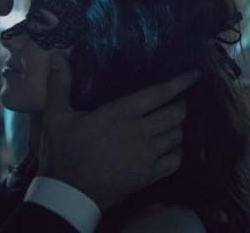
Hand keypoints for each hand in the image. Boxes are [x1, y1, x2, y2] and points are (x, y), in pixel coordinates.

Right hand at [37, 52, 197, 209]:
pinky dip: (177, 151)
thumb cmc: (63, 152)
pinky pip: (176, 160)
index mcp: (121, 114)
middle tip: (175, 100)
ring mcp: (147, 156)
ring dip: (178, 126)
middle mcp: (140, 132)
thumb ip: (59, 84)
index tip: (194, 73)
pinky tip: (170, 148)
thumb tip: (57, 56)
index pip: (159, 94)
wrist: (70, 193)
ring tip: (171, 121)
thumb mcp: (55, 116)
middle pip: (176, 113)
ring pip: (178, 135)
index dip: (180, 82)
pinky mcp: (149, 176)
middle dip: (180, 104)